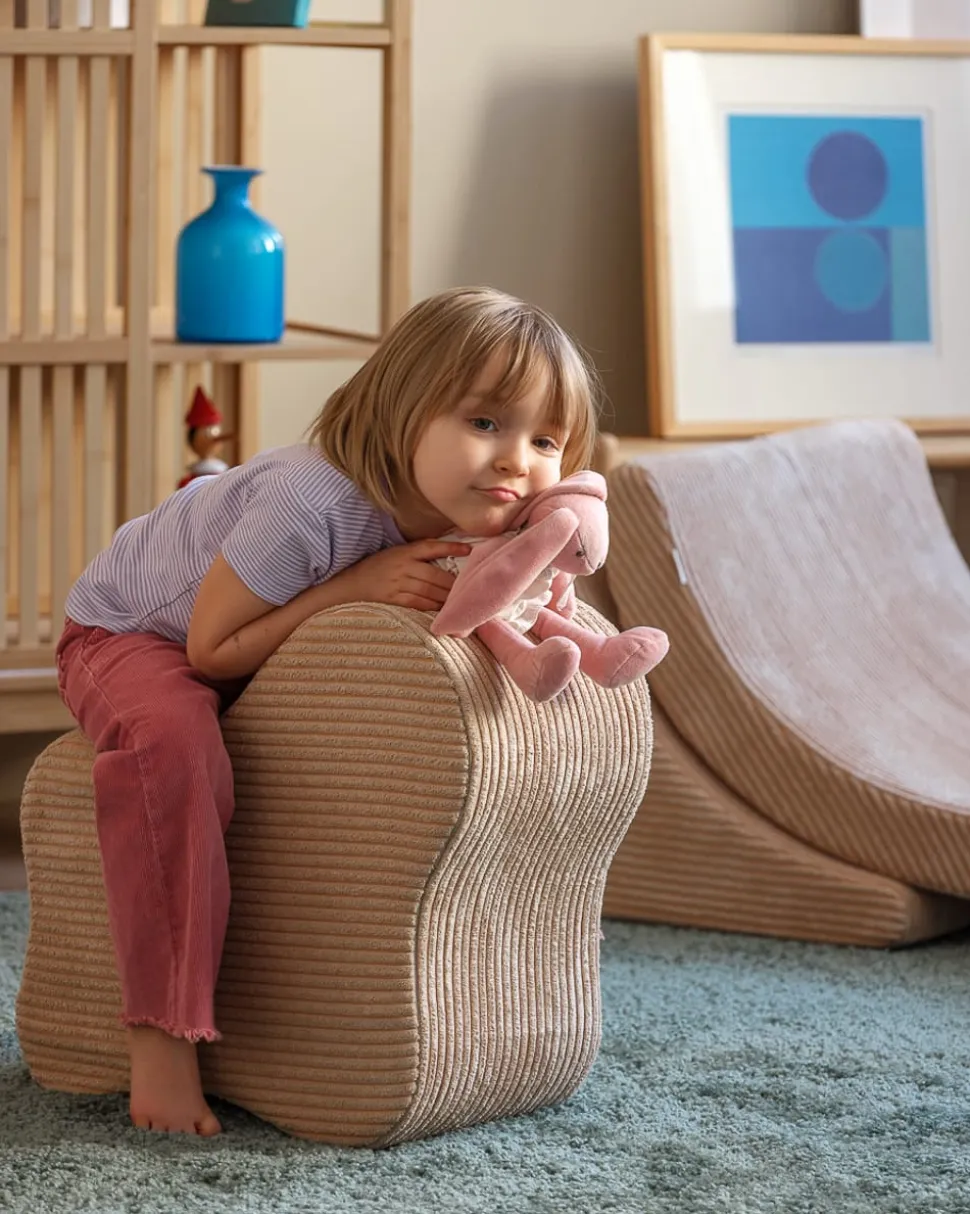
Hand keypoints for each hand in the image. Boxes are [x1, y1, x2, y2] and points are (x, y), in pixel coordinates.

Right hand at [325, 539, 471, 611]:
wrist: (351, 583)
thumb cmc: (378, 567)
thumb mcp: (396, 553)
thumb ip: (418, 555)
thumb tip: (448, 559)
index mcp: (404, 551)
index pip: (431, 547)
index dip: (451, 548)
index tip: (469, 550)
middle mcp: (402, 566)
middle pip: (435, 574)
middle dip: (454, 583)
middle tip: (471, 587)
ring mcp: (397, 584)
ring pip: (429, 591)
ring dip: (446, 597)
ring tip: (461, 601)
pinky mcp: (393, 599)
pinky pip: (418, 603)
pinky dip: (432, 607)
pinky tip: (443, 610)